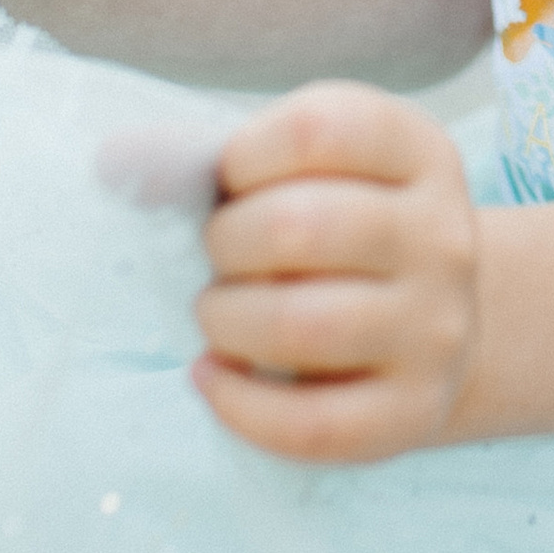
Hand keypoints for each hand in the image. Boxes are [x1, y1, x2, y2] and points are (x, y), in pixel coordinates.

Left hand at [193, 83, 480, 464]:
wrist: (438, 326)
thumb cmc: (345, 230)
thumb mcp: (316, 171)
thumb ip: (229, 159)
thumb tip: (111, 161)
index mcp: (419, 153)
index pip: (318, 129)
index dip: (245, 154)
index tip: (231, 180)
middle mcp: (442, 236)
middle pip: (300, 227)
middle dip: (226, 243)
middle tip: (218, 256)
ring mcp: (436, 328)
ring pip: (303, 326)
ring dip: (227, 320)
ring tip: (217, 314)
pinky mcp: (415, 411)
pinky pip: (311, 424)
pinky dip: (239, 405)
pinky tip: (213, 376)